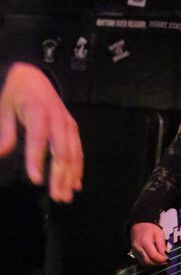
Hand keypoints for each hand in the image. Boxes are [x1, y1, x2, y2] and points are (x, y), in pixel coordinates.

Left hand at [0, 62, 82, 201]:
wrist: (35, 76)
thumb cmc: (17, 94)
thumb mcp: (4, 108)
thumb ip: (5, 131)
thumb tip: (1, 153)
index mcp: (38, 112)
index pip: (39, 139)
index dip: (37, 160)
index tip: (35, 180)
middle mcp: (58, 120)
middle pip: (62, 152)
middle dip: (60, 176)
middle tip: (57, 197)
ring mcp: (68, 125)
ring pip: (73, 154)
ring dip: (70, 177)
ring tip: (65, 197)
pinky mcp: (73, 129)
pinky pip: (78, 151)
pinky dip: (78, 169)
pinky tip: (75, 185)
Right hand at [130, 222, 168, 264]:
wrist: (138, 226)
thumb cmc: (148, 228)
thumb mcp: (159, 233)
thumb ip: (162, 245)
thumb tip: (165, 254)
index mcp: (145, 241)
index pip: (154, 255)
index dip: (162, 259)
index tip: (167, 258)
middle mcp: (138, 248)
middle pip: (149, 261)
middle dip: (158, 263)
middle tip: (165, 261)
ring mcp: (135, 251)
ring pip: (145, 263)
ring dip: (154, 264)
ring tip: (161, 261)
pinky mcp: (135, 254)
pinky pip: (142, 262)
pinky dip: (149, 262)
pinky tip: (155, 260)